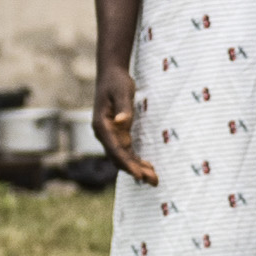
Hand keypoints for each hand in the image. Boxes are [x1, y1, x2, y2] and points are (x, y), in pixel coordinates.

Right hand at [93, 62, 160, 183]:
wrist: (111, 73)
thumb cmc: (117, 81)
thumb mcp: (122, 92)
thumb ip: (124, 108)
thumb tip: (123, 123)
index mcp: (102, 126)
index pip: (115, 150)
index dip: (127, 164)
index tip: (140, 175)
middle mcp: (103, 133)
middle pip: (118, 157)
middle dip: (135, 170)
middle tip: (153, 181)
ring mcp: (109, 134)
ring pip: (122, 156)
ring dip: (137, 167)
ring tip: (154, 178)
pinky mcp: (116, 132)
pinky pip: (125, 150)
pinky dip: (135, 159)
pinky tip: (147, 166)